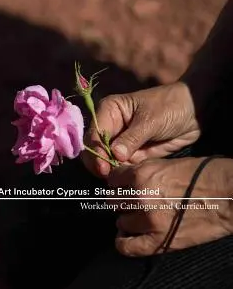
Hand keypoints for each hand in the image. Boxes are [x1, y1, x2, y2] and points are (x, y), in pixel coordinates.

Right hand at [83, 82, 200, 176]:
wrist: (194, 112)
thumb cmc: (170, 106)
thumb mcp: (150, 120)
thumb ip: (132, 138)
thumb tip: (115, 156)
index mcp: (109, 111)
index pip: (94, 134)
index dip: (95, 151)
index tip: (102, 167)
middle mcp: (111, 127)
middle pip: (96, 149)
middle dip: (100, 163)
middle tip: (108, 176)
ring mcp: (121, 142)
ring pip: (107, 161)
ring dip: (110, 171)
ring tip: (116, 182)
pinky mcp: (133, 154)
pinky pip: (122, 167)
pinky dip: (123, 174)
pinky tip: (126, 180)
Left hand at [107, 157, 232, 255]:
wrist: (227, 195)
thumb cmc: (201, 175)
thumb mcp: (166, 163)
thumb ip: (142, 171)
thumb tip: (124, 178)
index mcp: (142, 175)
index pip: (113, 179)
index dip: (117, 181)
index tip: (122, 184)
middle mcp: (140, 197)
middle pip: (114, 200)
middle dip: (122, 199)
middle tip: (132, 200)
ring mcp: (149, 221)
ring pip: (120, 221)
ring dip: (127, 218)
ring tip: (138, 216)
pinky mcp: (159, 241)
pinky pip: (127, 246)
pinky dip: (123, 242)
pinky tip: (126, 236)